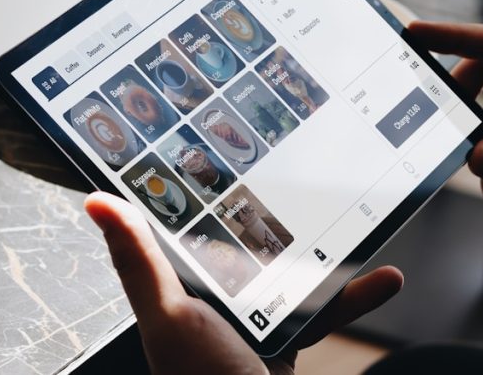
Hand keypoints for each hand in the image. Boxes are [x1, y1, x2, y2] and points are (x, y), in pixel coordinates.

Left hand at [85, 192, 402, 374]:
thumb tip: (97, 201)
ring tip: (356, 216)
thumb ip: (139, 261)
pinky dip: (355, 295)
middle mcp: (214, 297)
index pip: (182, 221)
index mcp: (179, 285)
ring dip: (326, 246)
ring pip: (292, 267)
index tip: (217, 143)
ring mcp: (253, 317)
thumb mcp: (171, 315)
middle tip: (300, 166)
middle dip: (274, 205)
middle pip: (246, 237)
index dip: (194, 182)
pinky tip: (385, 279)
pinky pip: (324, 308)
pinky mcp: (287, 338)